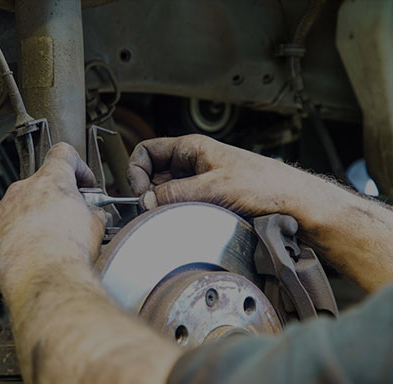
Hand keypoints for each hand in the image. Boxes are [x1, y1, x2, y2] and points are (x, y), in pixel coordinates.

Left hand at [0, 143, 105, 295]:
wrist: (44, 279)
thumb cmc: (69, 251)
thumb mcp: (96, 225)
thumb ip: (93, 211)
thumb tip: (93, 214)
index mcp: (52, 181)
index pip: (63, 154)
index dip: (77, 166)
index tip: (82, 182)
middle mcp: (23, 190)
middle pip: (41, 184)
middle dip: (56, 199)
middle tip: (70, 219)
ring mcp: (3, 211)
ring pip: (20, 207)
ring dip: (34, 219)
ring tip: (49, 241)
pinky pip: (3, 229)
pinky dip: (16, 237)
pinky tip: (30, 253)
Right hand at [127, 134, 296, 215]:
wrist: (292, 202)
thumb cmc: (264, 184)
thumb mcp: (215, 187)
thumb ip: (176, 193)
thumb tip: (146, 202)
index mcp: (191, 148)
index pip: (147, 152)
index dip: (137, 171)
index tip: (141, 193)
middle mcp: (191, 163)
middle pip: (152, 173)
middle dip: (147, 191)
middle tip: (151, 210)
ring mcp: (198, 181)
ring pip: (164, 191)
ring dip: (161, 204)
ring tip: (170, 216)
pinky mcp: (206, 198)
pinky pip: (179, 203)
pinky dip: (174, 212)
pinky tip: (182, 221)